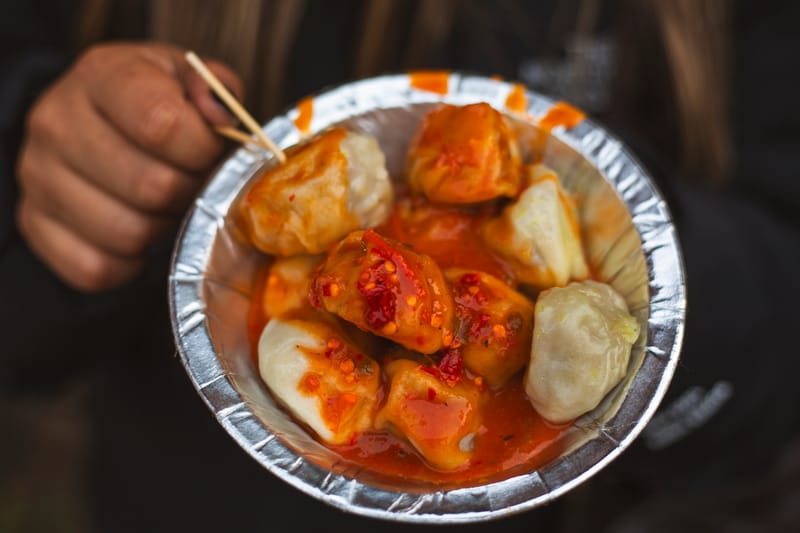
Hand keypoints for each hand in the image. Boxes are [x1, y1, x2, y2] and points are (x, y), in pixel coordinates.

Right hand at [15, 43, 242, 291]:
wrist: (91, 118)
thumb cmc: (152, 101)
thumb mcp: (187, 79)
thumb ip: (214, 91)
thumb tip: (219, 118)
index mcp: (102, 76)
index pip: (161, 125)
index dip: (201, 151)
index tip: (208, 151)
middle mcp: (57, 122)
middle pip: (150, 187)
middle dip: (186, 192)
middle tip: (189, 182)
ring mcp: (38, 176)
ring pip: (127, 233)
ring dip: (161, 228)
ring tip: (163, 204)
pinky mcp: (34, 223)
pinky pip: (95, 268)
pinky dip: (128, 262)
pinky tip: (137, 231)